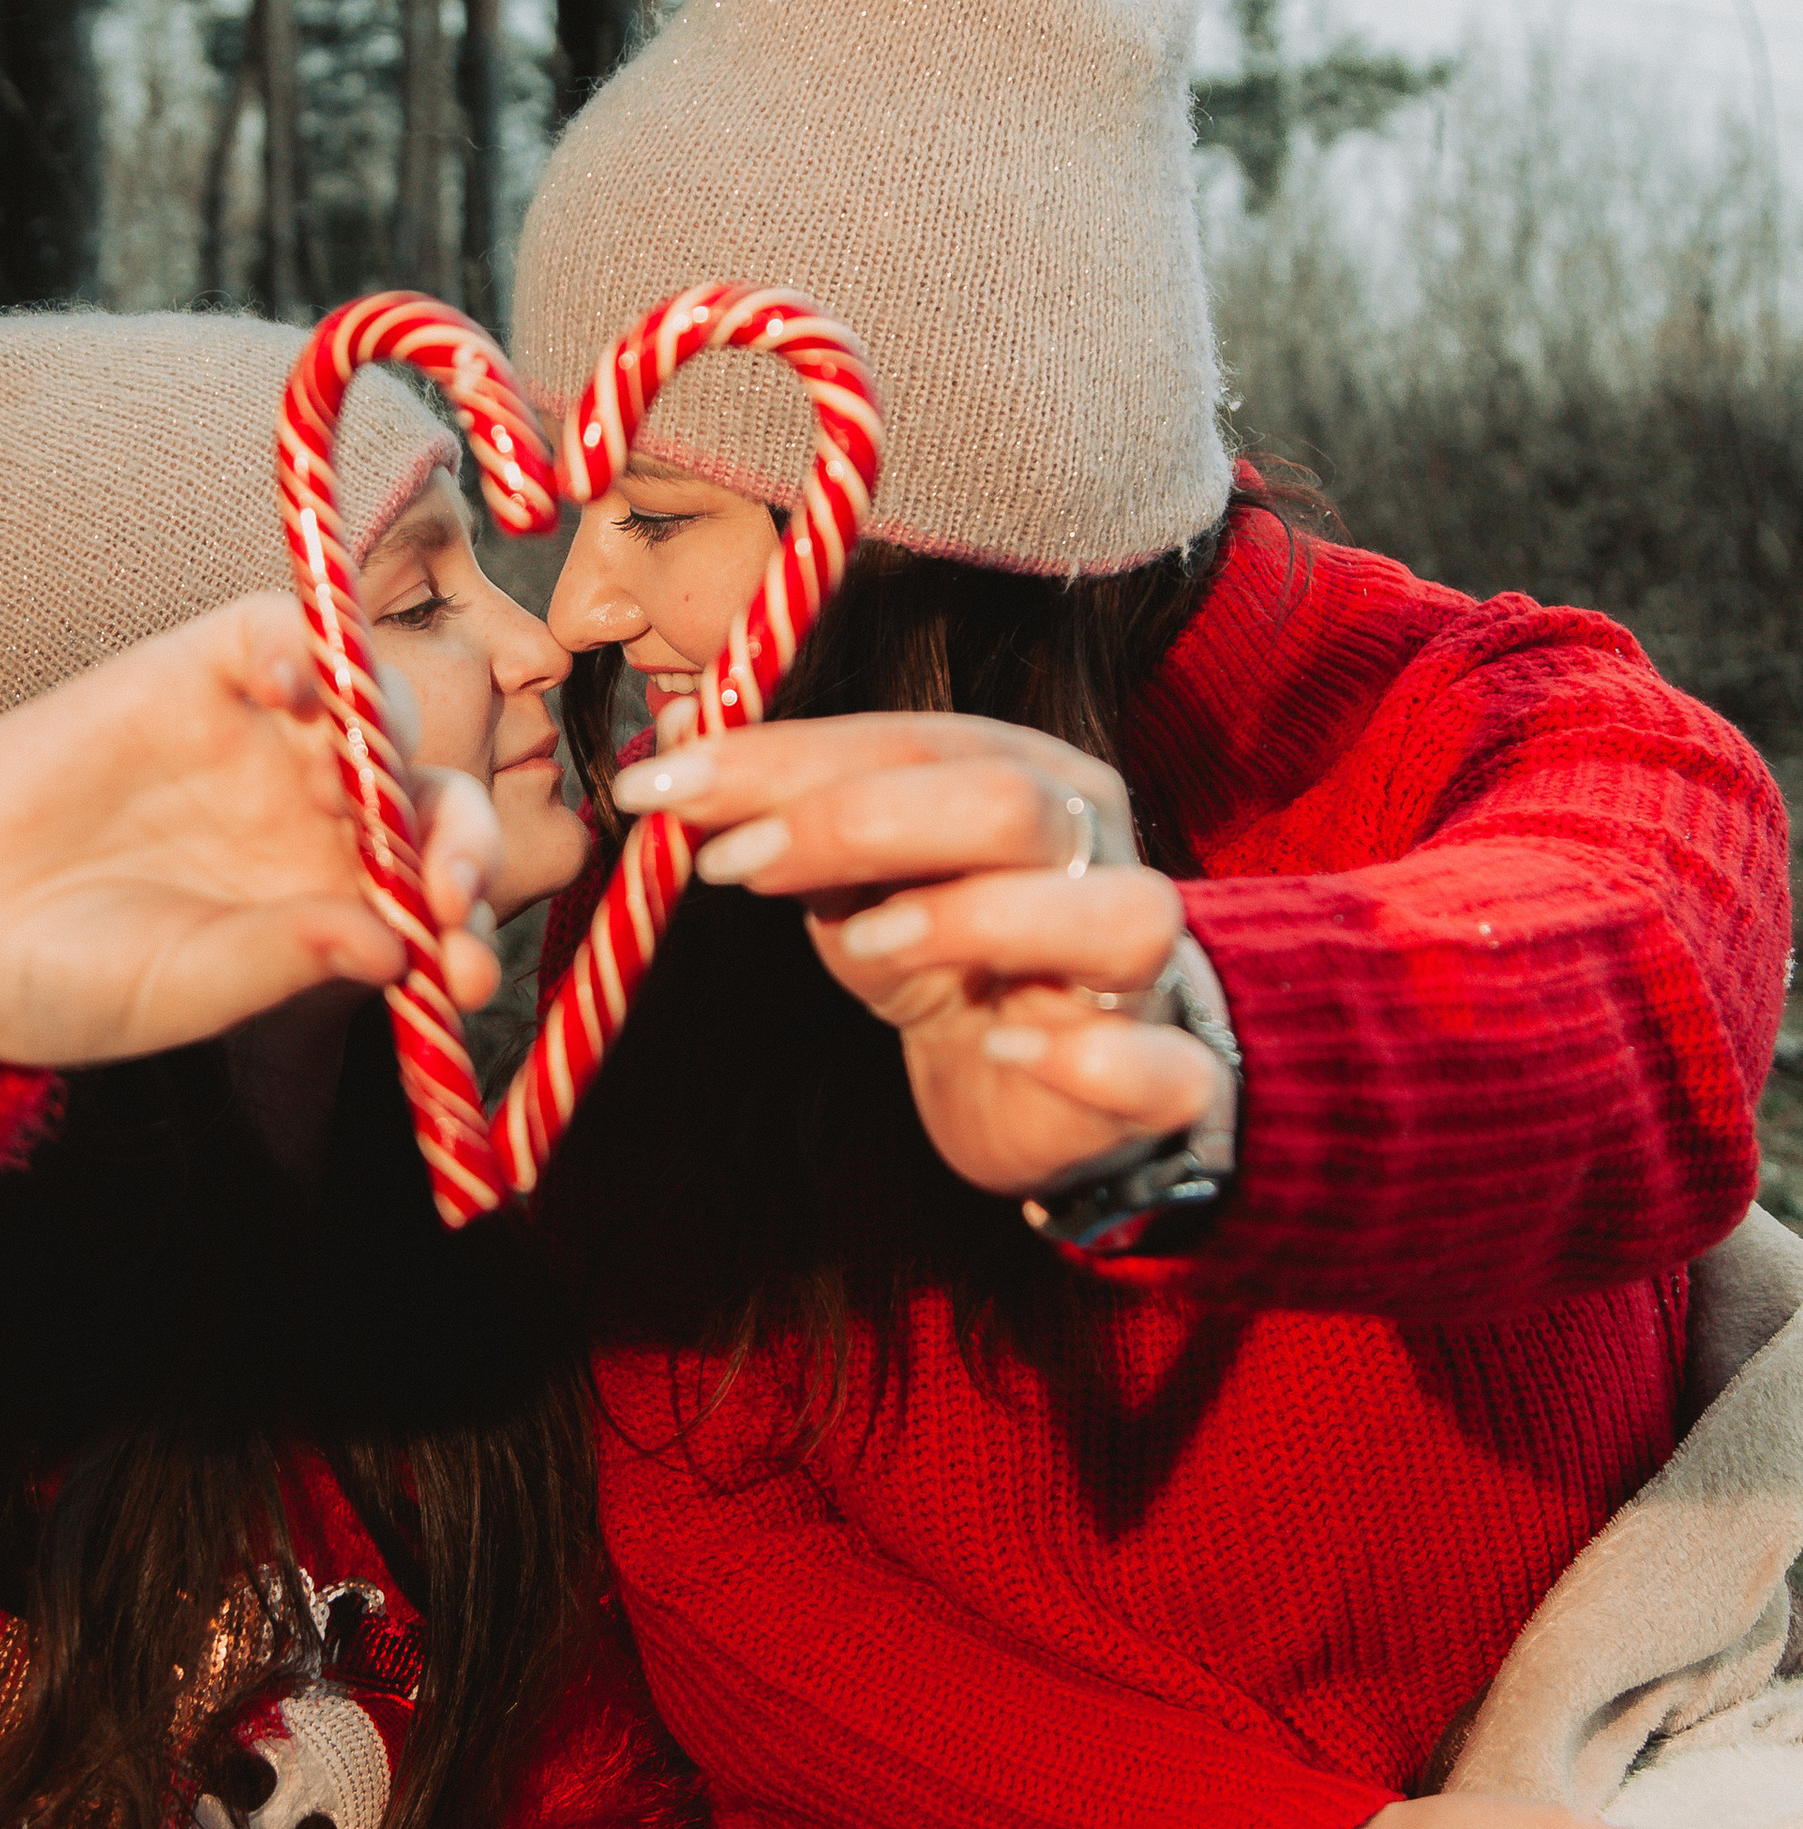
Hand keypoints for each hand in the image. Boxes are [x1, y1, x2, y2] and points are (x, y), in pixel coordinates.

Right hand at [0, 593, 504, 1070]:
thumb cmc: (63, 979)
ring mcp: (261, 738)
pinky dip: (307, 644)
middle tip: (447, 886)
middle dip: (462, 840)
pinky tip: (297, 689)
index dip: (465, 923)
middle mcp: (315, 816)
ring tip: (344, 791)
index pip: (437, 892)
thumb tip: (397, 944)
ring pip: (375, 703)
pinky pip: (279, 632)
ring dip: (390, 739)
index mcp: (332, 902)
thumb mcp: (182, 988)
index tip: (464, 974)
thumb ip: (283, 959)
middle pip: (431, 794)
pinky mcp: (195, 672)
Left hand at [621, 714, 1226, 1200]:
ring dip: (977, 920)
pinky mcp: (1169, 1075)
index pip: (908, 740)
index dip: (782, 758)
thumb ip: (780, 808)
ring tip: (864, 949)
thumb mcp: (852, 880)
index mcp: (1022, 778)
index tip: (660, 790)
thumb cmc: (943, 961)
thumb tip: (673, 737)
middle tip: (733, 864)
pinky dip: (1095, 1056)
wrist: (1029, 1091)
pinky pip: (1168, 1065)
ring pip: (1115, 914)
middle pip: (1005, 800)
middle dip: (857, 821)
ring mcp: (1144, 966)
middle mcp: (1095, 851)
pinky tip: (1011, 1047)